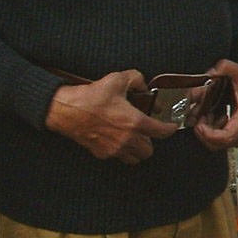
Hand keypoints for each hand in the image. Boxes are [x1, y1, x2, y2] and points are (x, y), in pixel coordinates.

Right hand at [44, 70, 176, 164]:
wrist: (65, 110)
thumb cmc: (91, 96)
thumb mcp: (117, 79)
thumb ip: (136, 79)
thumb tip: (143, 85)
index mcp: (135, 122)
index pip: (162, 132)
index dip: (170, 129)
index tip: (171, 126)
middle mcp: (127, 139)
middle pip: (149, 150)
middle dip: (152, 141)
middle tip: (148, 131)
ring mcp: (114, 149)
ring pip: (135, 158)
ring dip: (138, 149)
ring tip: (135, 137)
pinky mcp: (101, 153)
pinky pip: (118, 158)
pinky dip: (123, 151)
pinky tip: (119, 140)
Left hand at [193, 60, 237, 150]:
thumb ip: (227, 66)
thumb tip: (214, 70)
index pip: (226, 138)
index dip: (208, 135)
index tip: (199, 124)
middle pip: (217, 144)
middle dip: (202, 132)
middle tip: (197, 118)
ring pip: (216, 144)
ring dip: (204, 130)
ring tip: (203, 114)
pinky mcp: (235, 138)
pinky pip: (217, 141)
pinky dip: (208, 131)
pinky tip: (208, 117)